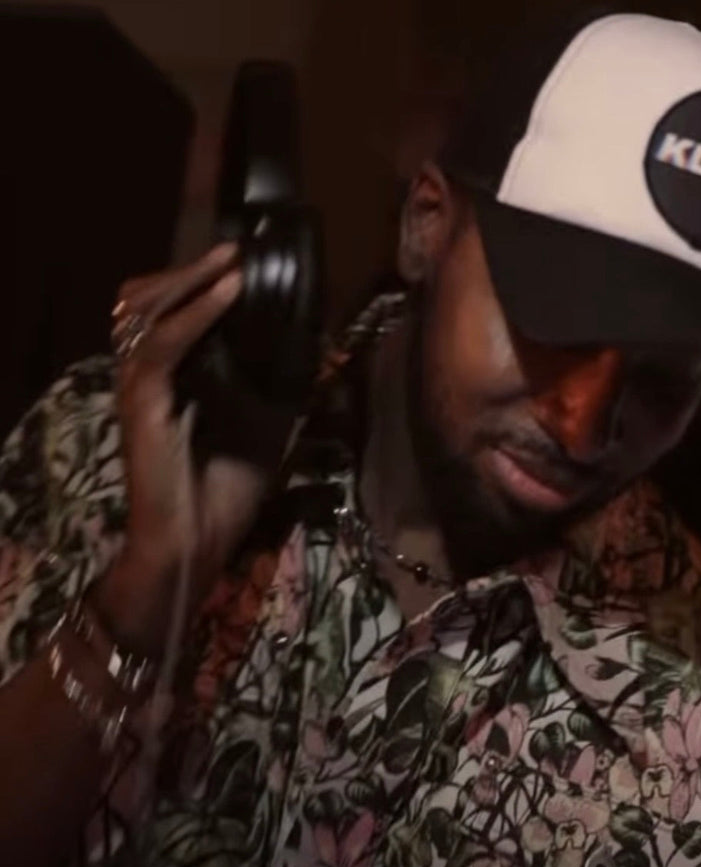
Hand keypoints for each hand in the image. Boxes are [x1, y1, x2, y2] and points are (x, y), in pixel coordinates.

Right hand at [92, 243, 272, 654]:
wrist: (197, 542)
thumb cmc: (226, 492)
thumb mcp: (269, 427)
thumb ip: (283, 388)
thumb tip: (320, 350)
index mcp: (176, 377)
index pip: (174, 312)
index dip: (200, 281)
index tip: (241, 257)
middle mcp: (152, 373)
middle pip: (152, 300)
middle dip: (190, 270)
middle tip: (233, 251)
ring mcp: (142, 385)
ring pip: (150, 311)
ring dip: (191, 279)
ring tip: (229, 261)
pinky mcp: (141, 401)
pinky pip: (162, 344)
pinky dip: (193, 314)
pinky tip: (225, 291)